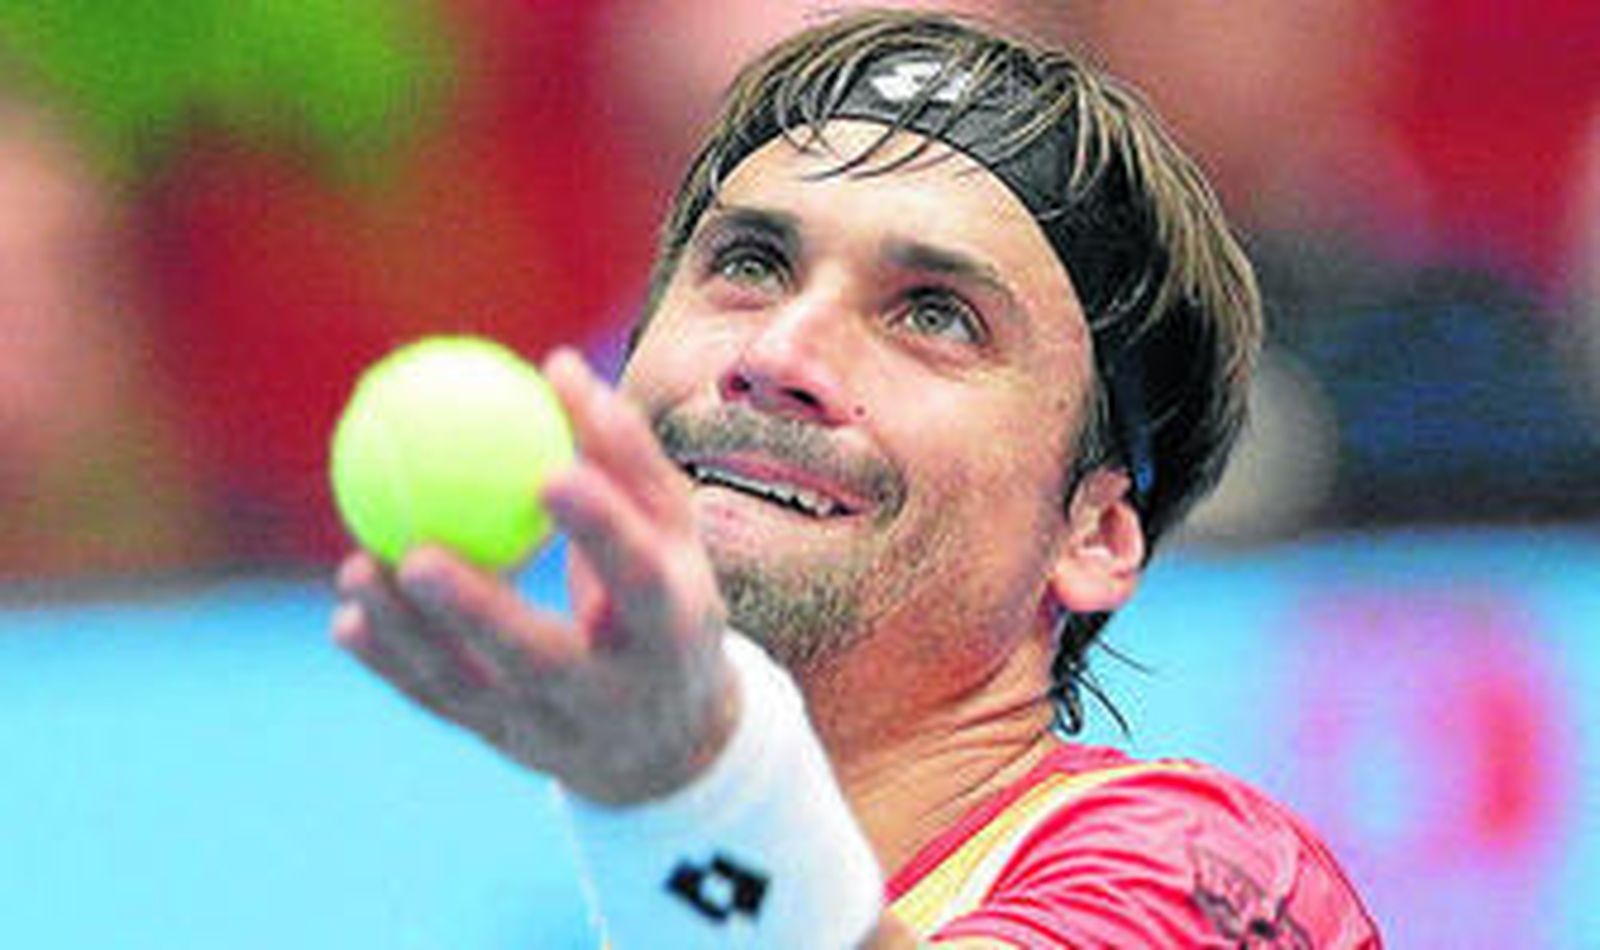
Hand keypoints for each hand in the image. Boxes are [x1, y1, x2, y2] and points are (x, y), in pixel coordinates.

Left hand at [332, 348, 735, 804]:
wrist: (668, 741)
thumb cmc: (665, 599)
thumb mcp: (670, 532)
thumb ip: (622, 453)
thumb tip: (557, 364)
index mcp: (671, 630)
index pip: (638, 579)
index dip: (599, 531)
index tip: (548, 474)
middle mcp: (614, 693)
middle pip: (540, 658)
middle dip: (477, 613)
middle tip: (416, 554)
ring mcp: (554, 729)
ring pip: (472, 688)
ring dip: (408, 636)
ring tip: (358, 569)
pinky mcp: (506, 743)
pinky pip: (440, 703)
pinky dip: (391, 666)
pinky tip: (346, 621)